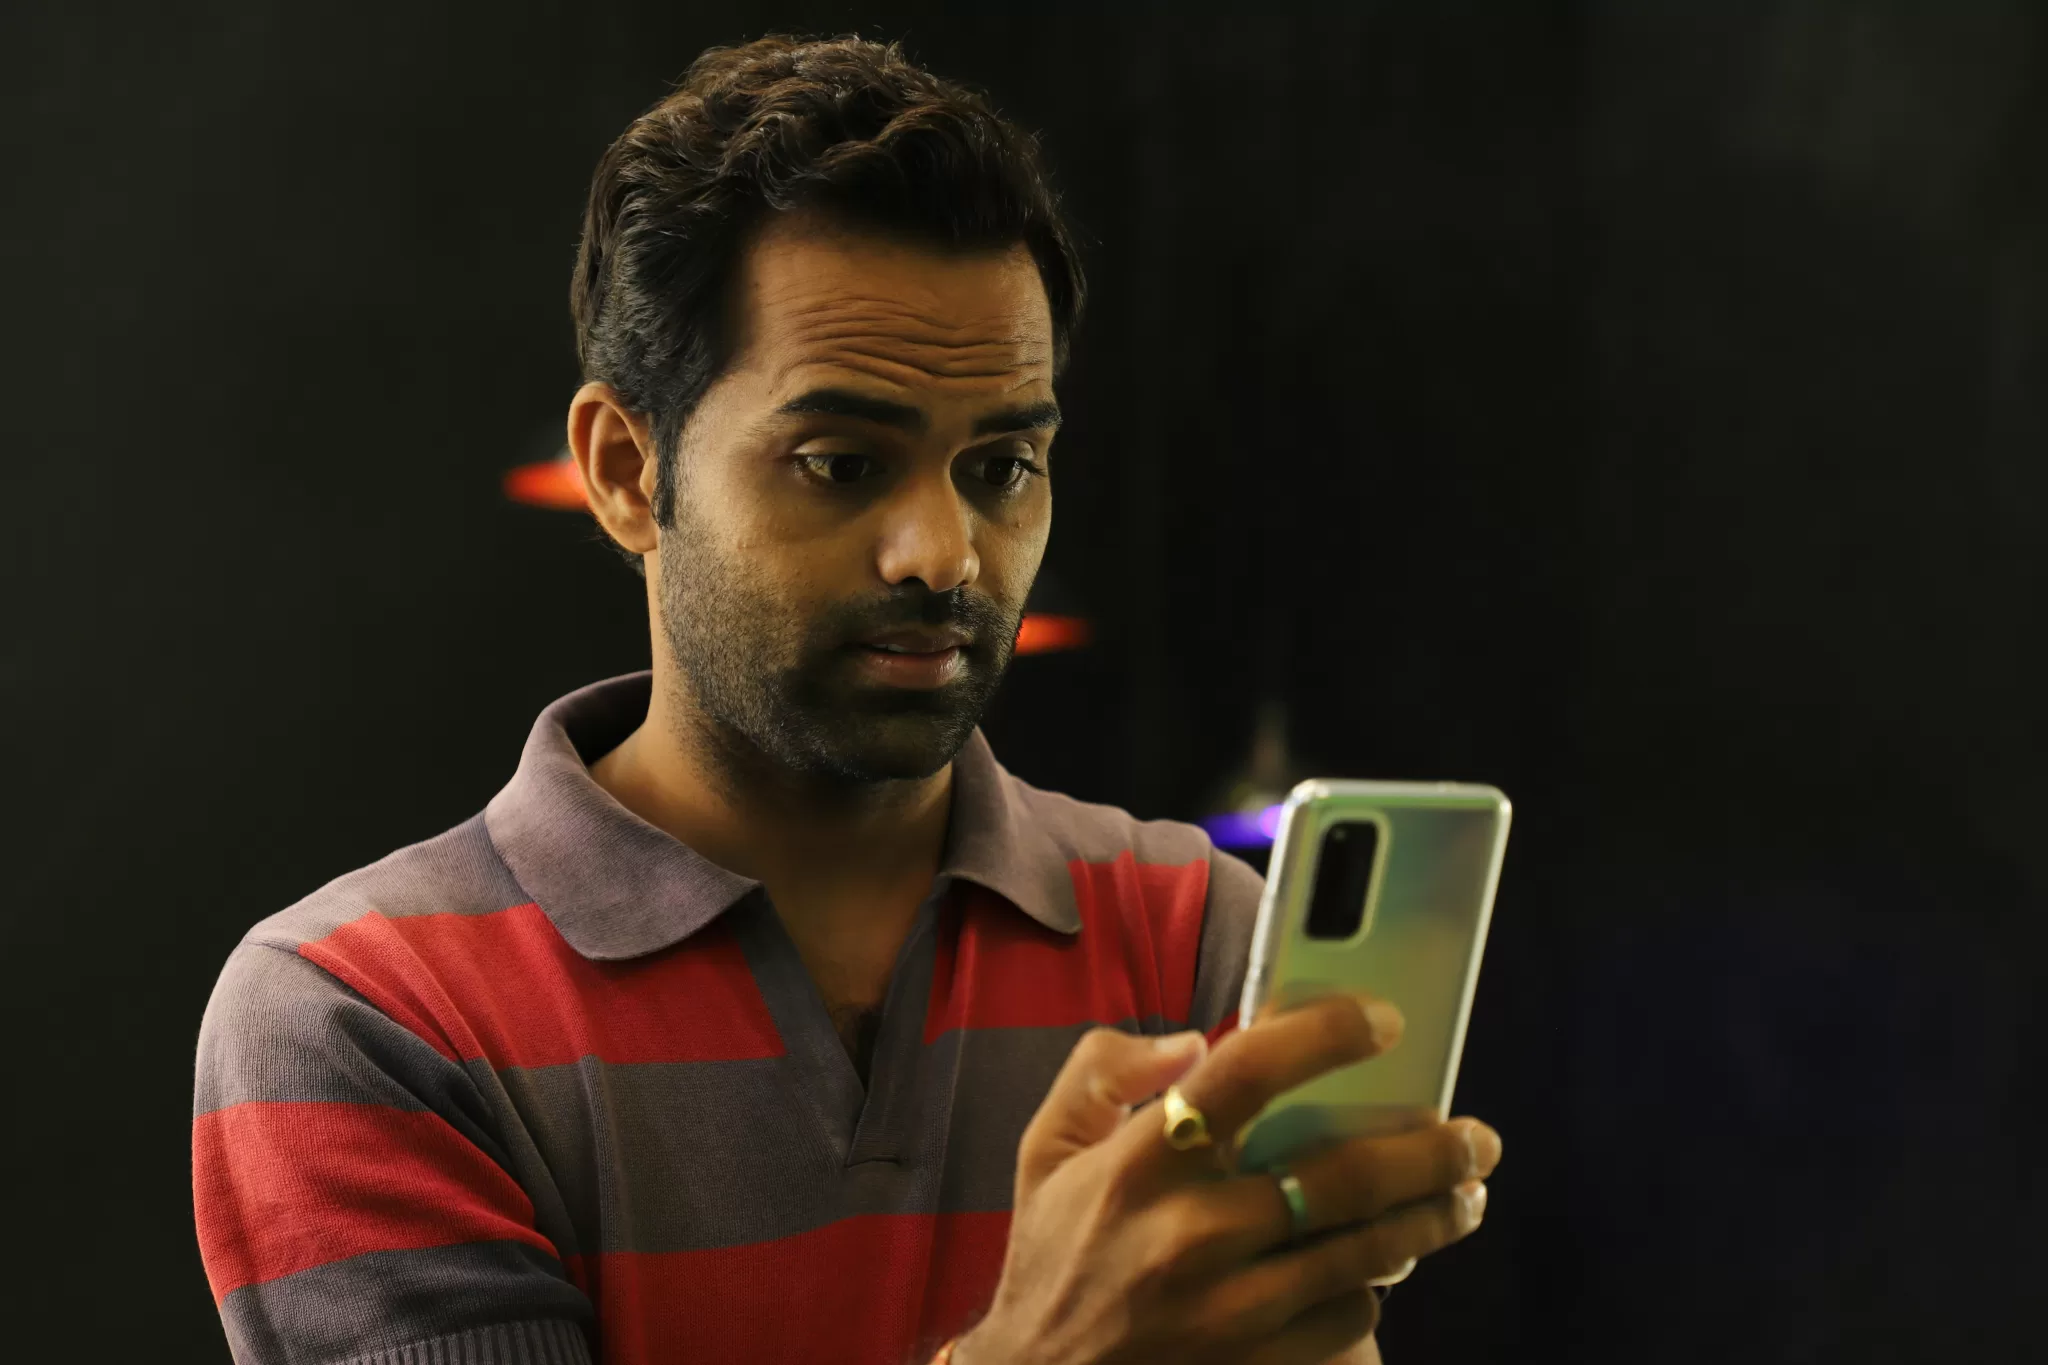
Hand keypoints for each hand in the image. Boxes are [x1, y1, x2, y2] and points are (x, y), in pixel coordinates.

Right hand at [955, 997, 1500, 1364]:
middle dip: (1428, 1147)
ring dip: (1432, 1216)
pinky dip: (1374, 1286)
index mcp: (1139, 1165)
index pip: (1246, 1075)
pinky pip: (1346, 1317)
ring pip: (1366, 1251)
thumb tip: (1191, 1042)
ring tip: (1466, 1193)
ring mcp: (1229, 1309)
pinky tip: (1386, 1264)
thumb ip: (1102, 1071)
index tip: (1383, 1020)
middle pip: (1340, 1174)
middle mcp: (1190, 1234)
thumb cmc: (1053, 1257)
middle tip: (1475, 1134)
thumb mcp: (1046, 1148)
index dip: (1324, 1036)